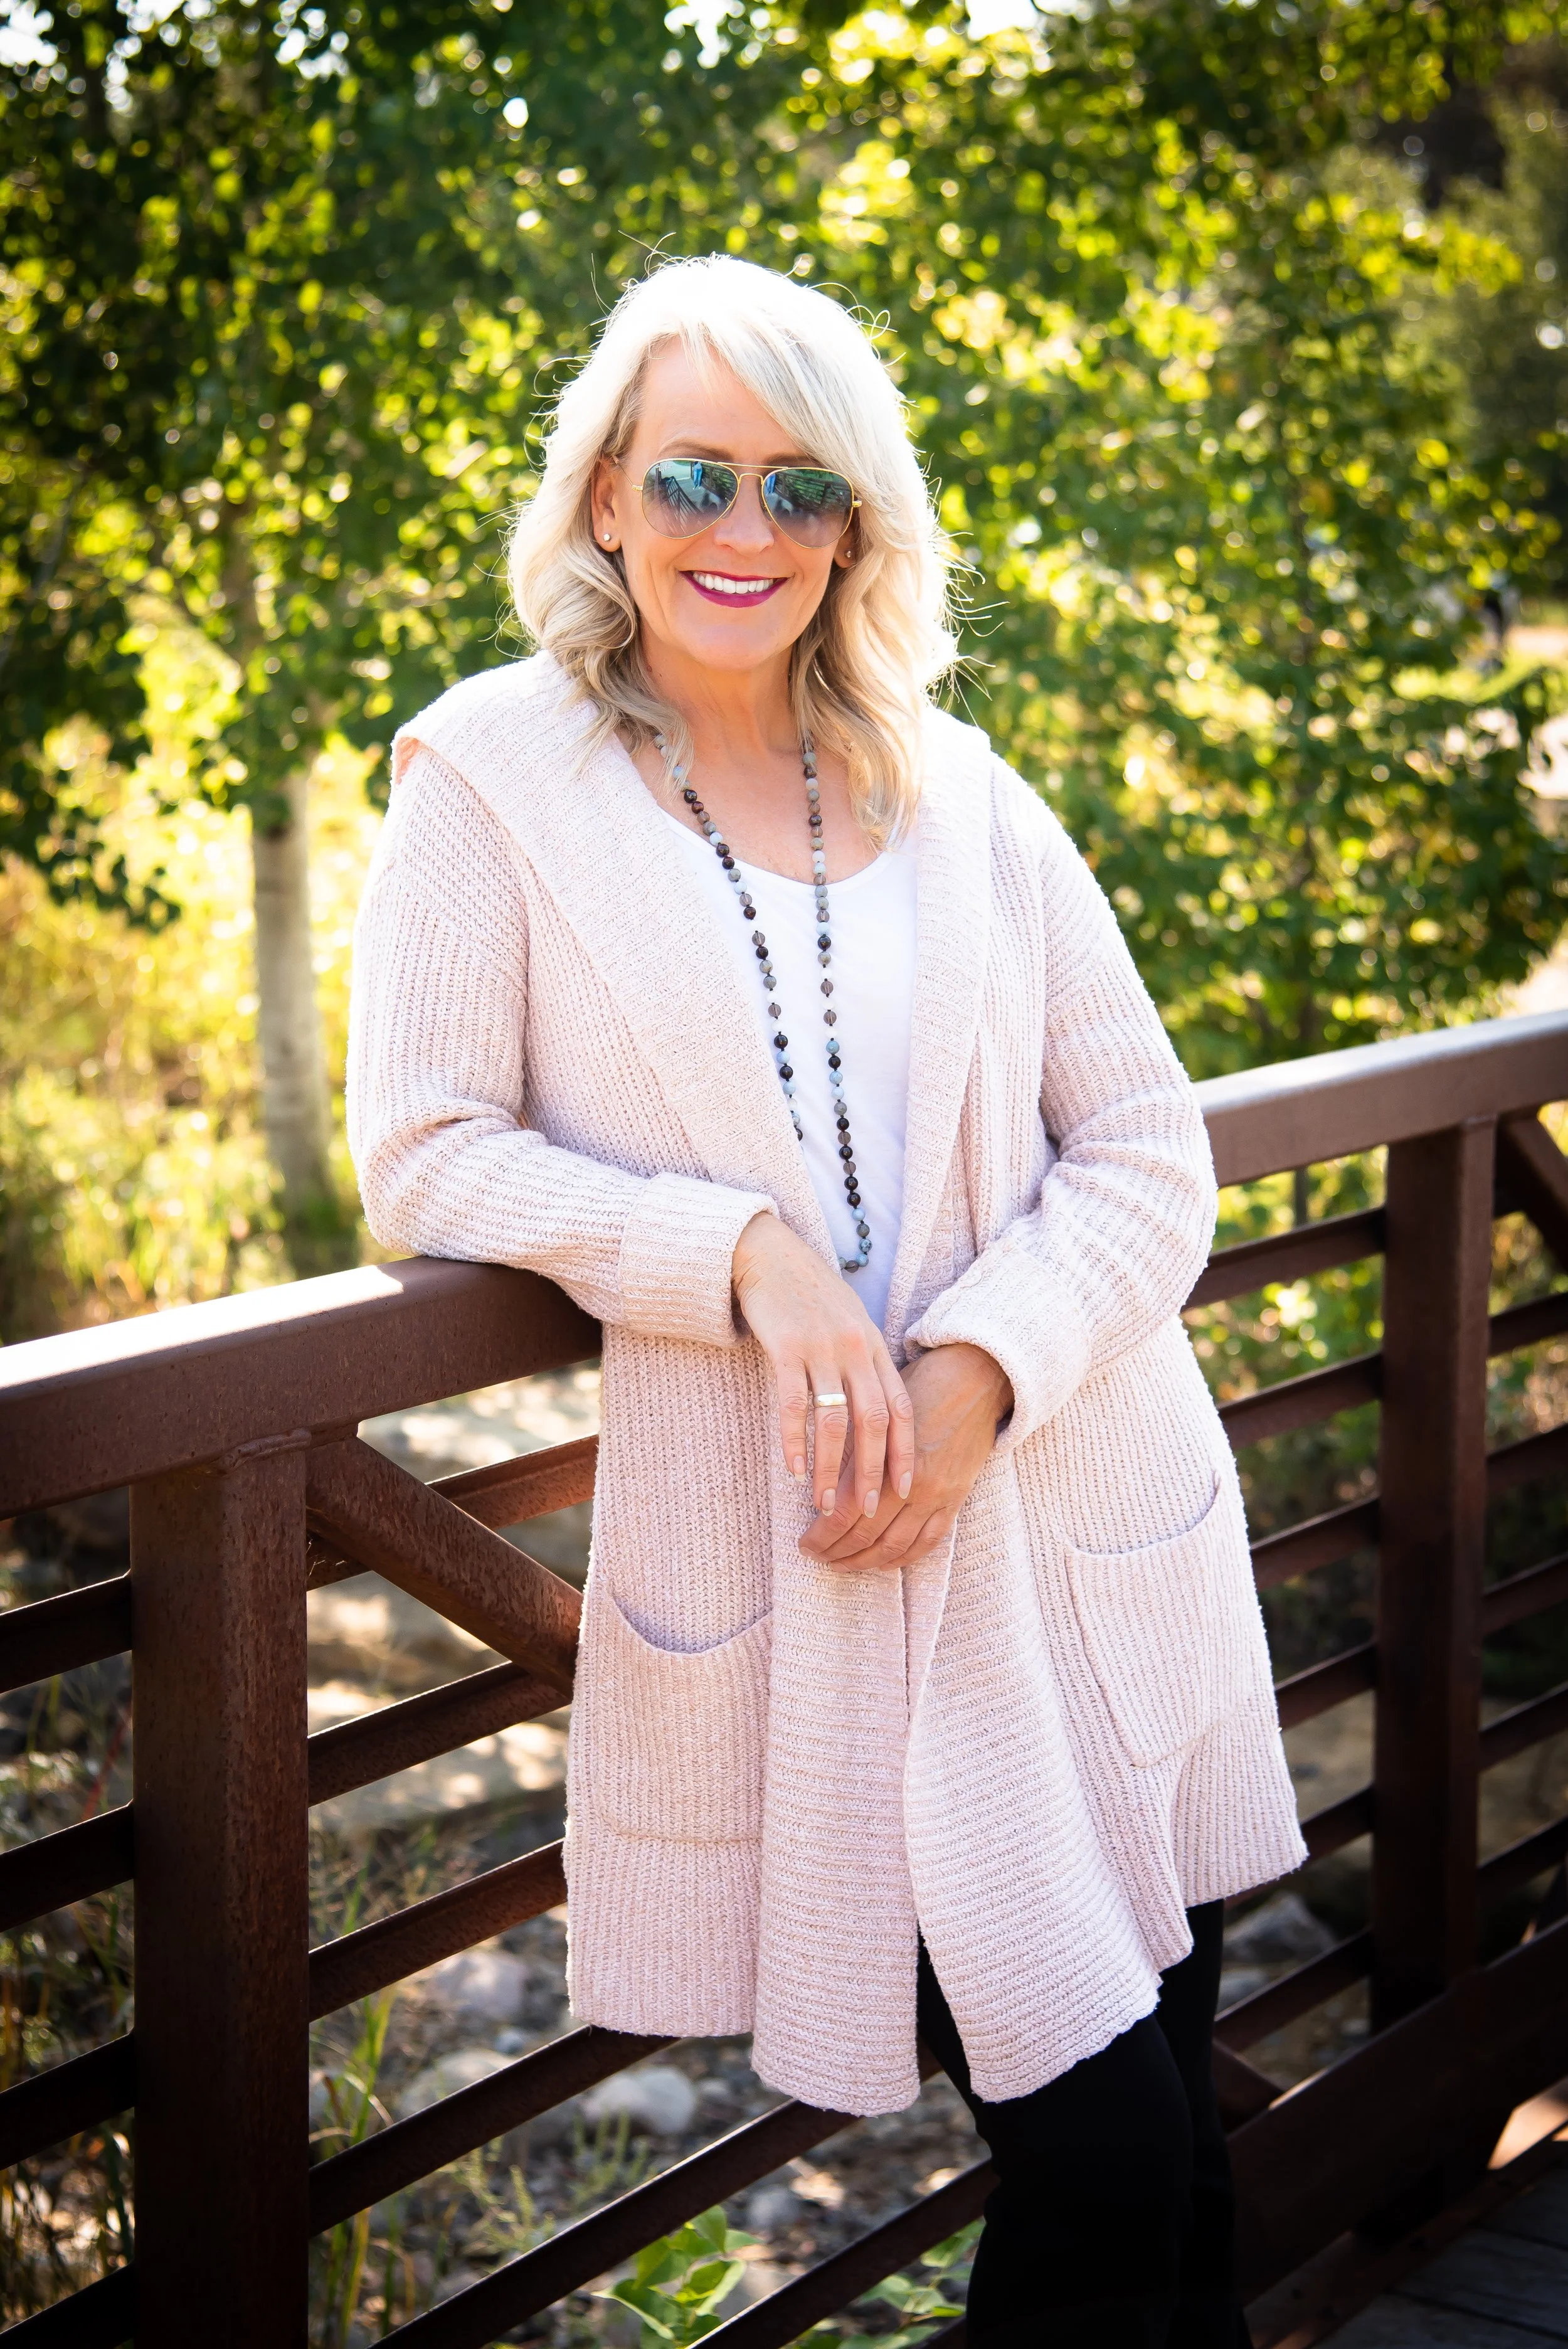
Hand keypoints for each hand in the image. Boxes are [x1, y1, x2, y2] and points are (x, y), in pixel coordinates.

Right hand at [731, 1211, 914, 1520]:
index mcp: (874, 1346)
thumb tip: (875, 1416)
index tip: (904, 1490)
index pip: (900, 1408)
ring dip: (830, 1467)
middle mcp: (854, 1347)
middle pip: (873, 1420)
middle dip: (872, 1471)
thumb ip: (864, 1363)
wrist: (768, 1254)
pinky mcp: (785, 1346)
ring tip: (823, 1503)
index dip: (905, 1452)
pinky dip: (794, 1441)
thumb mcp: (850, 1324)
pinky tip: (793, 1470)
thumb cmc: (809, 1295)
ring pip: (834, 1420)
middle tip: (865, 1510)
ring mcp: (821, 1347)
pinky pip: (794, 1404)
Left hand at [799, 1342, 1012, 1571]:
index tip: (803, 1542)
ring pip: (895, 1546)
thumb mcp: (875, 1413)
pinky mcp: (955, 1500)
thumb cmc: (918, 1389)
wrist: (973, 1380)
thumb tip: (821, 1489)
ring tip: (841, 1564)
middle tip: (815, 1556)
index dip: (821, 1535)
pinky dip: (903, 1559)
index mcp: (885, 1457)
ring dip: (863, 1562)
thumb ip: (851, 1451)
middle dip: (835, 1551)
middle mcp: (912, 1482)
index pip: (845, 1512)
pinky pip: (929, 1543)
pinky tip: (882, 1563)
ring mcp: (937, 1495)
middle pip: (866, 1534)